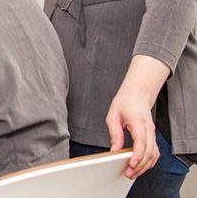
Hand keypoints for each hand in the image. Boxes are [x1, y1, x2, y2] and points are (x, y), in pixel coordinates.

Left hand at [105, 55, 168, 178]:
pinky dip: (148, 162)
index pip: (141, 142)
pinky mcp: (152, 137)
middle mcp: (149, 130)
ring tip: (132, 172)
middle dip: (140, 165)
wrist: (137, 94)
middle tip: (128, 173)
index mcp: (138, 122)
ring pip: (154, 155)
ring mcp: (152, 134)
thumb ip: (114, 132)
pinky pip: (154, 153)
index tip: (131, 164)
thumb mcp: (113, 114)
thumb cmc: (125, 102)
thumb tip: (114, 149)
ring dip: (145, 166)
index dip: (137, 155)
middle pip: (149, 152)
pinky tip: (140, 166)